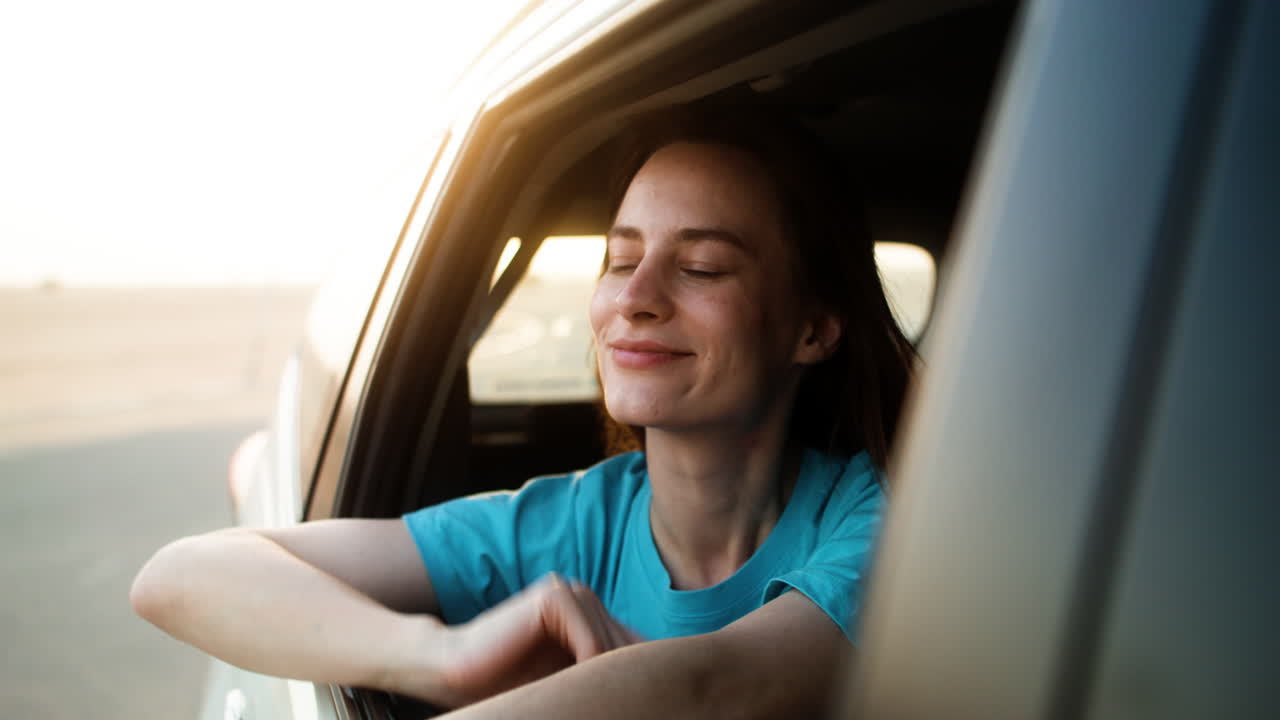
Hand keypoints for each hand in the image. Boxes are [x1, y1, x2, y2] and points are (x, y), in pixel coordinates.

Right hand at [436, 573, 642, 705]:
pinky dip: (589, 670)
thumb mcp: (567, 682)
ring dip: (605, 682)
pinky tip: (571, 687)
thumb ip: (603, 675)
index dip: (643, 680)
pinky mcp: (555, 596)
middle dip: (626, 683)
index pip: (637, 649)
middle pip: (630, 650)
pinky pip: (592, 642)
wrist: (452, 669)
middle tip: (620, 705)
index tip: (649, 704)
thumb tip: (661, 693)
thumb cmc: (504, 683)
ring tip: (584, 699)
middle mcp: (584, 598)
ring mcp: (571, 592)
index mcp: (590, 616)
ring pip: (613, 649)